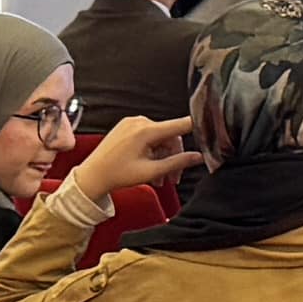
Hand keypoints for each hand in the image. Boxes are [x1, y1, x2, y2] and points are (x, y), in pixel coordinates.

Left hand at [69, 115, 192, 204]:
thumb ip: (177, 163)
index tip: (211, 129)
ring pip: (159, 139)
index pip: (181, 124)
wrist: (91, 176)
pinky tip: (150, 168)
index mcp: (146, 130)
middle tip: (173, 179)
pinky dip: (153, 152)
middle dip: (174, 158)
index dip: (197, 127)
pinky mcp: (126, 127)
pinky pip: (148, 136)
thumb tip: (199, 157)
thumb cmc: (117, 175)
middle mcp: (139, 122)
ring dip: (163, 158)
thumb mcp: (151, 171)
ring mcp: (131, 123)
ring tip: (159, 179)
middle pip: (170, 136)